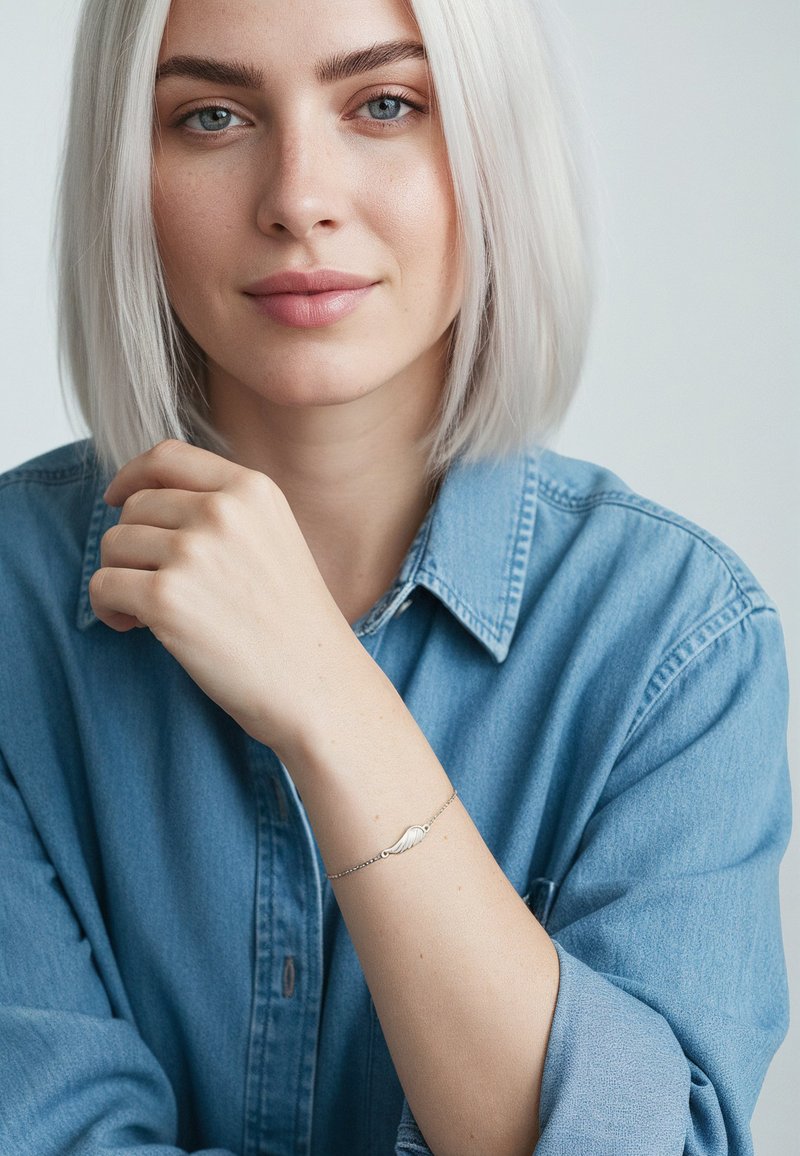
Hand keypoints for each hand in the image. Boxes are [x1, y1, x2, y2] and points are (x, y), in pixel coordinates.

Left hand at [89, 439, 363, 754]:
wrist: (317, 684)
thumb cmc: (296, 624)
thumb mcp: (275, 538)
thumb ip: (225, 510)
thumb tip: (145, 500)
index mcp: (251, 490)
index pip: (167, 456)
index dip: (132, 475)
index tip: (118, 498)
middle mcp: (221, 511)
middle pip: (135, 506)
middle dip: (132, 545)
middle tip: (153, 584)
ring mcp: (193, 552)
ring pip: (113, 545)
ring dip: (119, 577)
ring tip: (146, 610)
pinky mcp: (166, 598)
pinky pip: (103, 585)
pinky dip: (107, 608)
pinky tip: (132, 626)